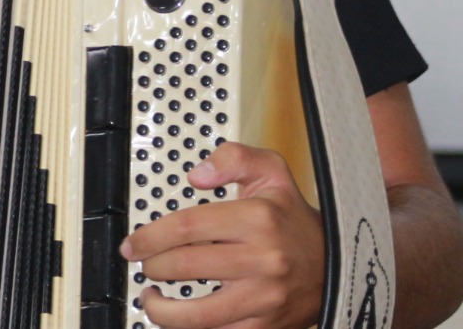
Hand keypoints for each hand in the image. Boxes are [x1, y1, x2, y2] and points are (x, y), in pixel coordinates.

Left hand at [121, 141, 324, 328]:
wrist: (337, 264)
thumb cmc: (293, 220)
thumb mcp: (271, 172)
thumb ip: (233, 158)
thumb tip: (196, 175)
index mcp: (258, 219)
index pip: (186, 227)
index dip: (150, 237)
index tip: (133, 245)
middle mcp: (263, 259)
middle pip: (185, 266)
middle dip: (152, 267)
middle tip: (144, 265)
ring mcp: (265, 298)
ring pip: (198, 314)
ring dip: (162, 310)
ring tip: (151, 299)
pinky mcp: (267, 326)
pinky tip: (178, 319)